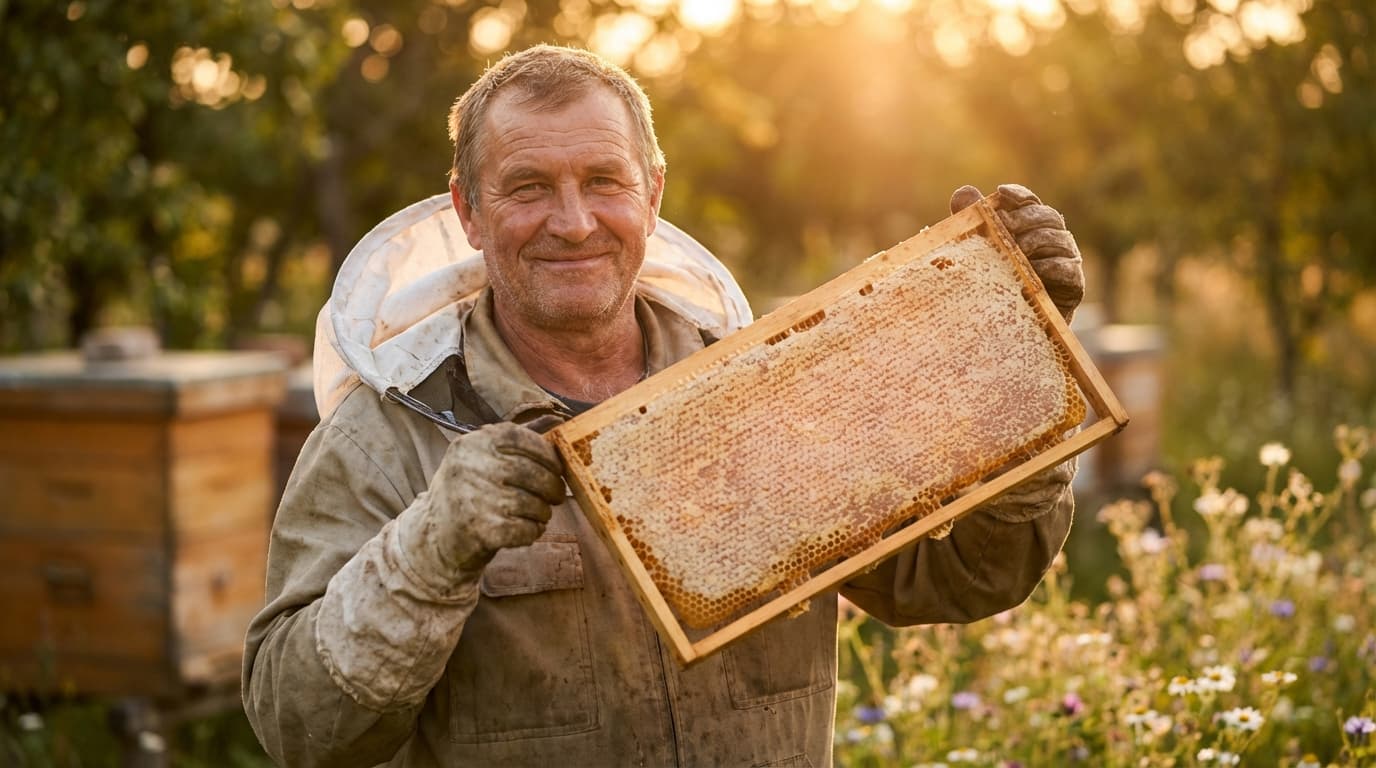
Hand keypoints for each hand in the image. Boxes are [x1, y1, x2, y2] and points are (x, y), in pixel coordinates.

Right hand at [408, 423, 566, 578]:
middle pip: (533, 473)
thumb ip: (515, 443)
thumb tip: (558, 424)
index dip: (548, 455)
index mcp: (473, 443)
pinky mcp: (481, 530)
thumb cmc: (467, 492)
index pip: (523, 439)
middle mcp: (471, 466)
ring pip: (533, 504)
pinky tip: (528, 530)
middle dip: (553, 487)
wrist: (431, 536)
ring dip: (543, 512)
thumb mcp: (479, 458)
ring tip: (538, 514)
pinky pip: (526, 529)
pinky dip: (533, 531)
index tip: (557, 468)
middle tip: (556, 496)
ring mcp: (474, 499)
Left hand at [950, 183, 1083, 320]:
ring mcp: (1066, 260)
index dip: (1018, 194)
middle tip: (1005, 225)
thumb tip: (963, 192)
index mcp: (1032, 226)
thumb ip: (973, 222)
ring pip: (1059, 239)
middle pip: (1047, 216)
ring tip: (1016, 250)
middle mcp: (1053, 238)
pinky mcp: (1074, 284)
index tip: (1000, 193)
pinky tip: (1034, 270)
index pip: (1030, 201)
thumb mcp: (979, 252)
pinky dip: (1050, 266)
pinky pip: (1067, 268)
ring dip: (1036, 241)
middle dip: (1025, 218)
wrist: (1013, 327)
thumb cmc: (996, 284)